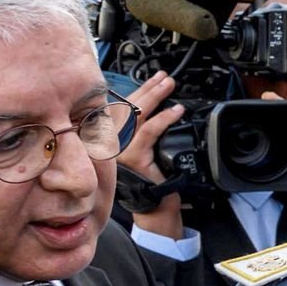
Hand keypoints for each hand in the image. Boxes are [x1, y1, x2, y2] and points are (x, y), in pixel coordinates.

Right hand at [114, 71, 187, 238]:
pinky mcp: (134, 157)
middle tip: (164, 77)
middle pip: (127, 106)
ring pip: (136, 114)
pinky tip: (176, 110)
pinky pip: (149, 132)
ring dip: (155, 96)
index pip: (121, 106)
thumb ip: (141, 132)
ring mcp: (120, 148)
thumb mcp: (144, 150)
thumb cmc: (149, 179)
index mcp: (110, 136)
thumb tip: (154, 109)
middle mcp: (110, 141)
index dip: (137, 91)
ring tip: (170, 85)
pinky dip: (164, 118)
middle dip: (146, 88)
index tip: (152, 79)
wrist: (152, 207)